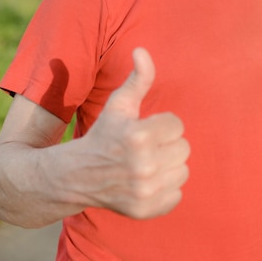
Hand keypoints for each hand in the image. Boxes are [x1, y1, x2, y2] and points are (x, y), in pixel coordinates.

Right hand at [80, 47, 189, 218]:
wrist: (77, 175)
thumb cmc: (103, 134)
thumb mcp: (118, 104)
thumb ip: (137, 78)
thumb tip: (142, 50)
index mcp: (138, 136)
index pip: (177, 124)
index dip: (161, 124)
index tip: (145, 128)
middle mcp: (143, 165)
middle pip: (183, 148)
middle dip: (167, 143)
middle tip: (146, 146)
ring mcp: (145, 191)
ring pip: (183, 170)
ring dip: (168, 164)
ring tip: (147, 162)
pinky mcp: (147, 210)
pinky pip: (178, 193)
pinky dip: (166, 187)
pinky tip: (147, 180)